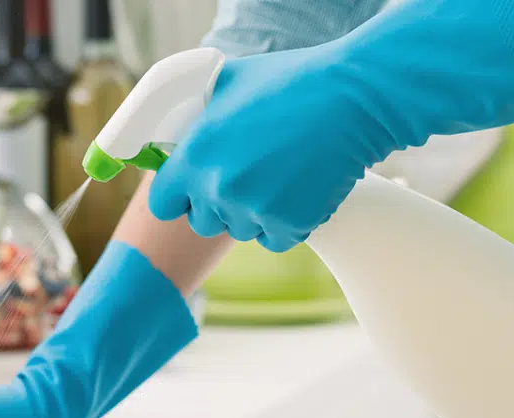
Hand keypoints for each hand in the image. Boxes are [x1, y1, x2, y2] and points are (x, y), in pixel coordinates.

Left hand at [147, 43, 396, 252]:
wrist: (350, 99)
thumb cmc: (291, 81)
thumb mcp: (228, 82)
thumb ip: (198, 113)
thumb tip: (184, 125)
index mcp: (196, 154)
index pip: (163, 203)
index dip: (177, 196)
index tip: (190, 190)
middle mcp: (220, 187)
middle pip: (202, 222)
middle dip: (217, 205)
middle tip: (244, 177)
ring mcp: (256, 210)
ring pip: (241, 230)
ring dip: (253, 212)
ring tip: (278, 176)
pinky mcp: (291, 225)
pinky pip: (275, 239)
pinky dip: (285, 223)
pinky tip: (297, 190)